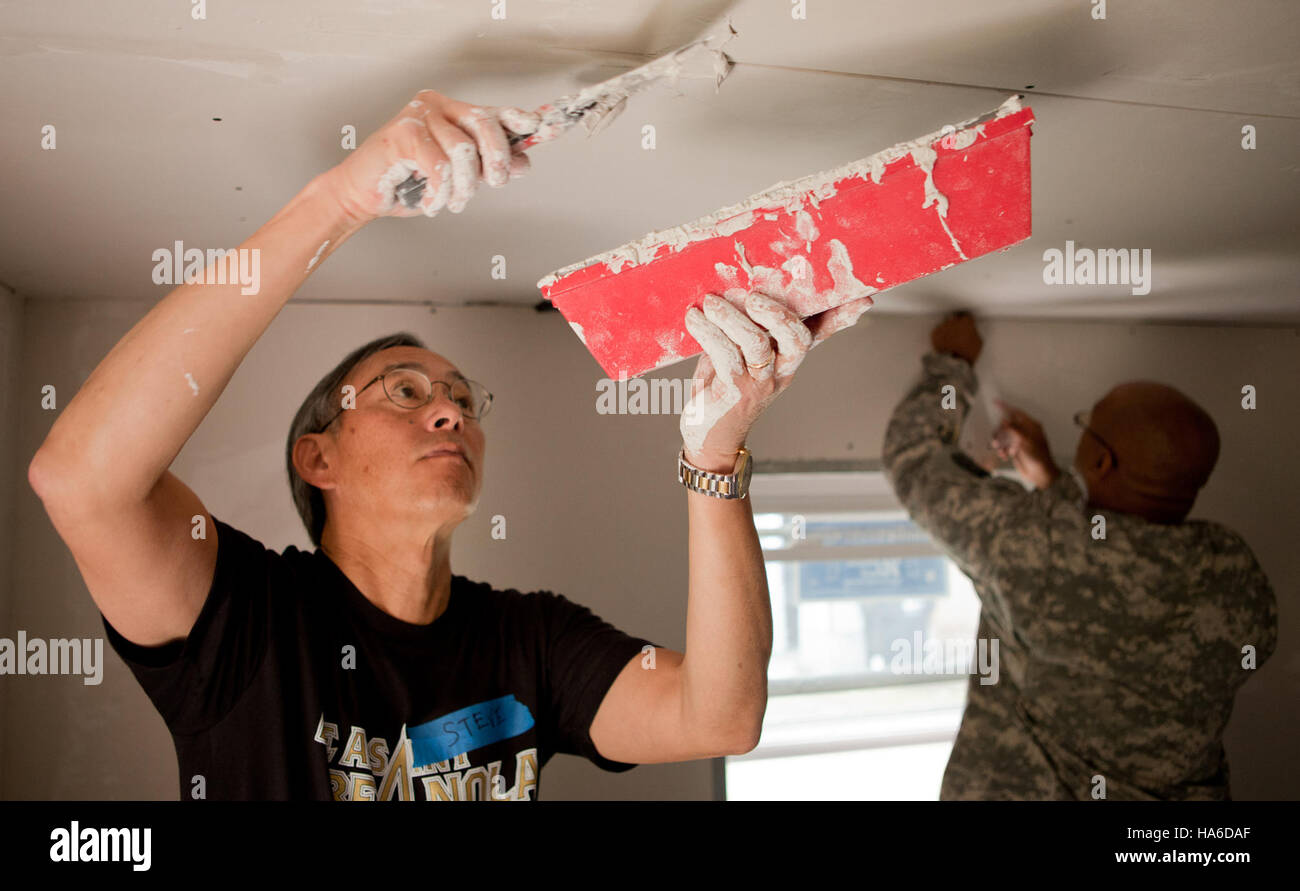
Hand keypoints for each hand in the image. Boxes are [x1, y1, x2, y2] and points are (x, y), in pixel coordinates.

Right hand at [321, 90, 539, 224]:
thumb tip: (524, 163)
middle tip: (493, 184)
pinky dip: (439, 193)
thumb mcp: (460, 179)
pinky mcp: (402, 132)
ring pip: (463, 151)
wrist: (363, 194)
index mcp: (456, 112)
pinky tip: (432, 202)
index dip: (521, 120)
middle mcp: (439, 105)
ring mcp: (419, 115)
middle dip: (496, 160)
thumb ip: (489, 167)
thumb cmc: (411, 183)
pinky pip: (439, 166)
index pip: (495, 112)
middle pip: (485, 126)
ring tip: (451, 201)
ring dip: (462, 187)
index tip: (547, 125)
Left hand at [680, 291, 873, 471]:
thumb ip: (750, 325)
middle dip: (778, 312)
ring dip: (731, 317)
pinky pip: (725, 355)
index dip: (841, 316)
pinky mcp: (735, 392)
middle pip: (797, 338)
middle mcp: (782, 370)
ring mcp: (761, 383)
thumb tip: (743, 286)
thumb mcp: (741, 353)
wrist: (707, 435)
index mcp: (788, 357)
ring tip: (711, 302)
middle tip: (753, 295)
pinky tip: (694, 318)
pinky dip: (707, 332)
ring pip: (757, 342)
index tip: (862, 298)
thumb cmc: (724, 386)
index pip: (821, 333)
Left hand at [930, 311, 981, 363]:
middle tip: (958, 333)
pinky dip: (941, 335)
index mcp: (966, 321)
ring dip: (948, 329)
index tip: (967, 326)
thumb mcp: (979, 342)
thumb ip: (974, 332)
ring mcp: (943, 326)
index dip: (967, 322)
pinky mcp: (935, 333)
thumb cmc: (968, 353)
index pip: (967, 316)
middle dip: (957, 324)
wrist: (953, 363)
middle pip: (955, 318)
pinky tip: (944, 343)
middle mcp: (954, 320)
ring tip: (950, 339)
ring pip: (946, 324)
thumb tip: (970, 330)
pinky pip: (938, 331)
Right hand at [992, 400, 1059, 488]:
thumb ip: (1014, 430)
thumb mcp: (1026, 442)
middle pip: (1007, 425)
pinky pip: (1003, 446)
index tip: (995, 402)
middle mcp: (1025, 432)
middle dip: (1000, 432)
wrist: (1040, 475)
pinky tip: (1004, 456)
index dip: (1006, 407)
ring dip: (1000, 443)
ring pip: (1003, 436)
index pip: (1017, 413)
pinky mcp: (1014, 449)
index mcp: (1031, 426)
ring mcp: (1019, 440)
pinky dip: (1001, 450)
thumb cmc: (1039, 458)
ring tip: (1000, 450)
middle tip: (997, 440)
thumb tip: (1005, 420)